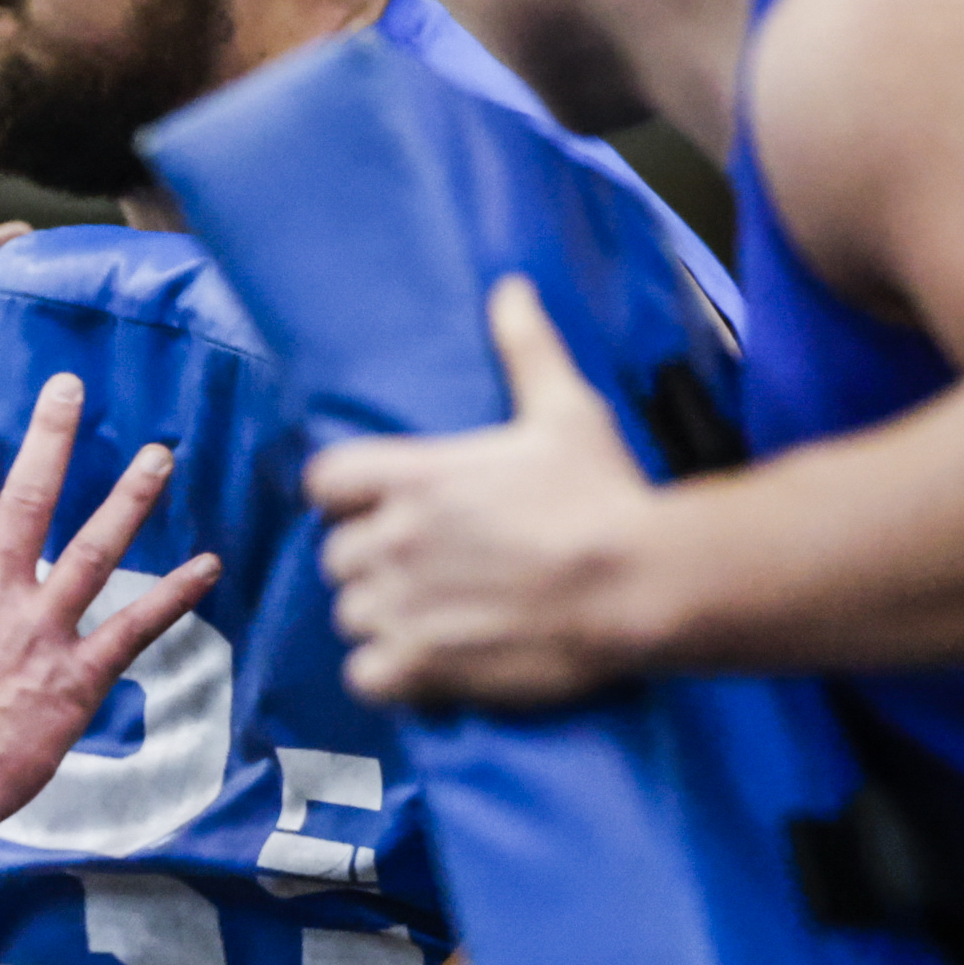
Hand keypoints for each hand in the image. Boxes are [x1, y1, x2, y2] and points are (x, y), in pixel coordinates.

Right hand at [0, 373, 217, 830]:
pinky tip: (208, 565)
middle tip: (69, 385)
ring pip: (94, 549)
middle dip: (48, 434)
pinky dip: (174, 597)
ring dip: (130, 499)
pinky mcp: (74, 679)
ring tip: (161, 455)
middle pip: (27, 496)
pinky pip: (134, 630)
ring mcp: (38, 631)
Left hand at [308, 276, 671, 706]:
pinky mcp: (421, 666)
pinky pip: (365, 677)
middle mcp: (394, 539)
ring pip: (349, 617)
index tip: (378, 508)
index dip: (345, 497)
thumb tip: (510, 287)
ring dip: (380, 619)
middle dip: (372, 564)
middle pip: (336, 557)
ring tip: (428, 620)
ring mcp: (402, 606)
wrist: (640, 585)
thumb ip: (526, 348)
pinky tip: (424, 668)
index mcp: (414, 476)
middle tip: (424, 571)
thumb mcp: (567, 410)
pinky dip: (387, 676)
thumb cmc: (604, 495)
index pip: (324, 481)